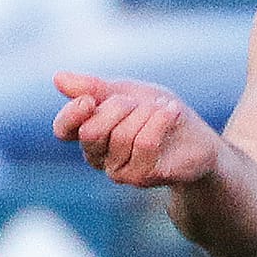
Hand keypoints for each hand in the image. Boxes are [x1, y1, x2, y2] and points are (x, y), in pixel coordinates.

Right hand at [53, 73, 221, 185]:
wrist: (198, 138)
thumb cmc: (158, 113)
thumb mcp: (127, 92)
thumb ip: (94, 88)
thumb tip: (58, 79)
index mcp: (88, 134)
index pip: (63, 129)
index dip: (72, 114)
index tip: (89, 100)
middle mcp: (98, 157)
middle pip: (91, 132)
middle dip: (118, 108)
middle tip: (139, 102)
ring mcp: (119, 171)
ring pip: (121, 136)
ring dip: (145, 114)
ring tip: (162, 108)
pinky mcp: (142, 178)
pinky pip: (144, 144)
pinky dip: (160, 121)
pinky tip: (172, 112)